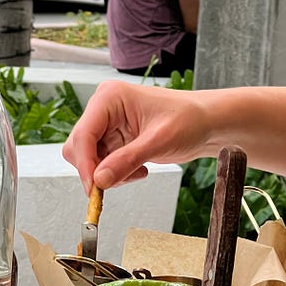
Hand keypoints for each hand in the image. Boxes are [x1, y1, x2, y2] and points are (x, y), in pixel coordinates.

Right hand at [61, 82, 210, 193]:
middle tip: (115, 183)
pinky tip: (139, 169)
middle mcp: (103, 109)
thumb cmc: (189, 120)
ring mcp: (107, 125)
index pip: (83, 134)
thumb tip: (98, 180)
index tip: (93, 188)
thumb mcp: (159, 141)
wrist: (207, 124)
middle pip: (78, 147)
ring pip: (88, 159)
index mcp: (109, 98)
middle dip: (95, 169)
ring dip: (107, 173)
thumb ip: (126, 161)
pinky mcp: (114, 140)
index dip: (85, 163)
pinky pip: (101, 164)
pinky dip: (116, 173)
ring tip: (137, 172)